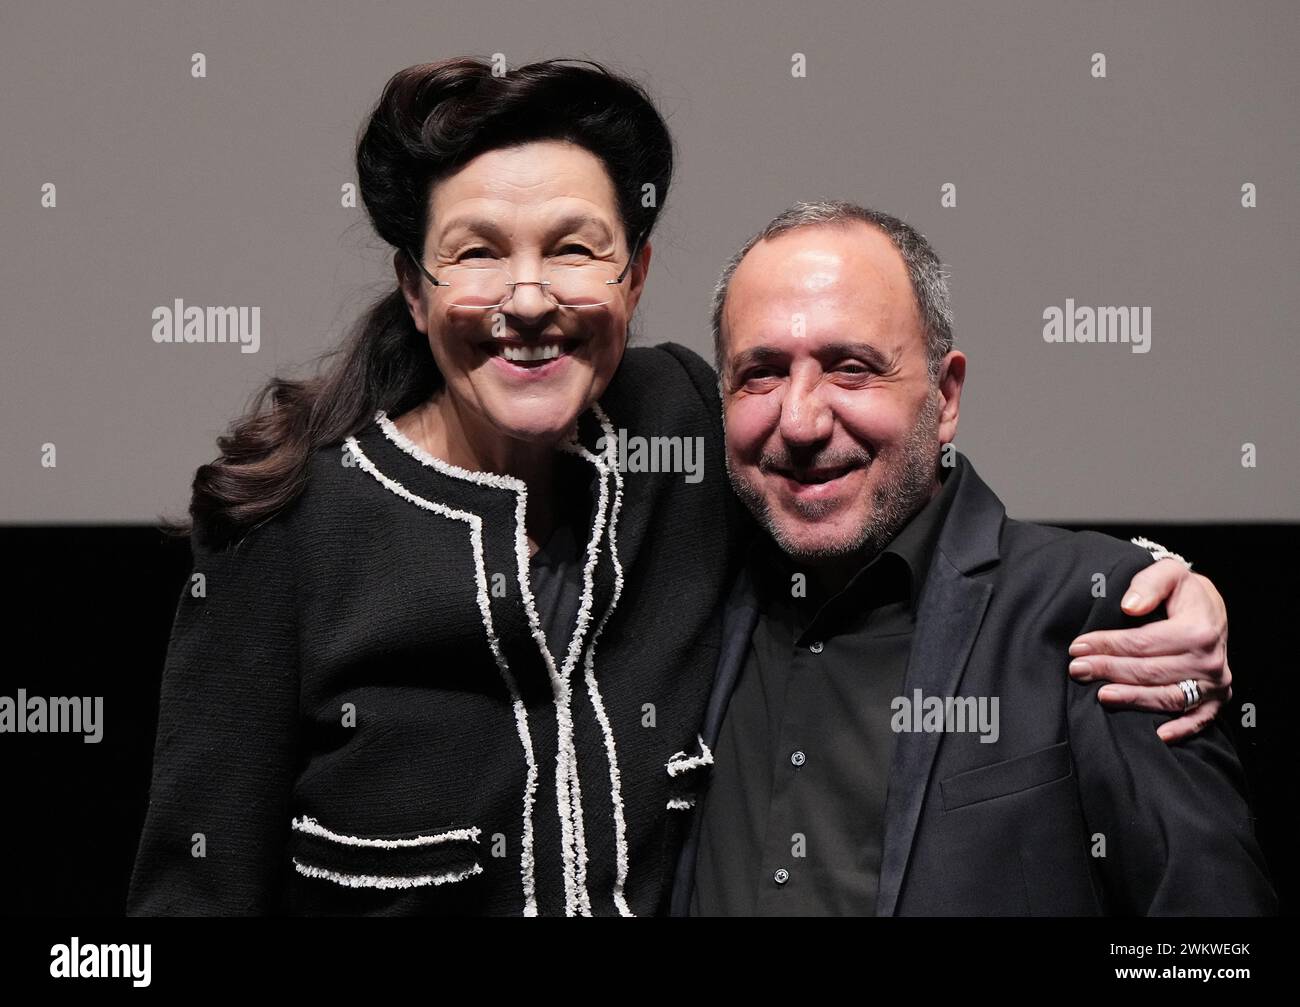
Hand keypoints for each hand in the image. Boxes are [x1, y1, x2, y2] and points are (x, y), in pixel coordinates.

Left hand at [1068, 558, 1229, 743]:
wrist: (1210, 609)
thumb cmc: (1182, 592)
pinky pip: (1198, 719)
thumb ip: (1149, 583)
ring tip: (1100, 695)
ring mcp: (1215, 683)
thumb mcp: (1168, 573)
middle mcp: (1211, 660)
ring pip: (1168, 698)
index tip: (1078, 646)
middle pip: (1150, 672)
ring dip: (1132, 699)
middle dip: (1109, 670)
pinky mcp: (1217, 699)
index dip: (1108, 646)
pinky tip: (1157, 734)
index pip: (1143, 643)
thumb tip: (1129, 606)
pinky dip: (1180, 730)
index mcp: (1199, 629)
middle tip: (1077, 669)